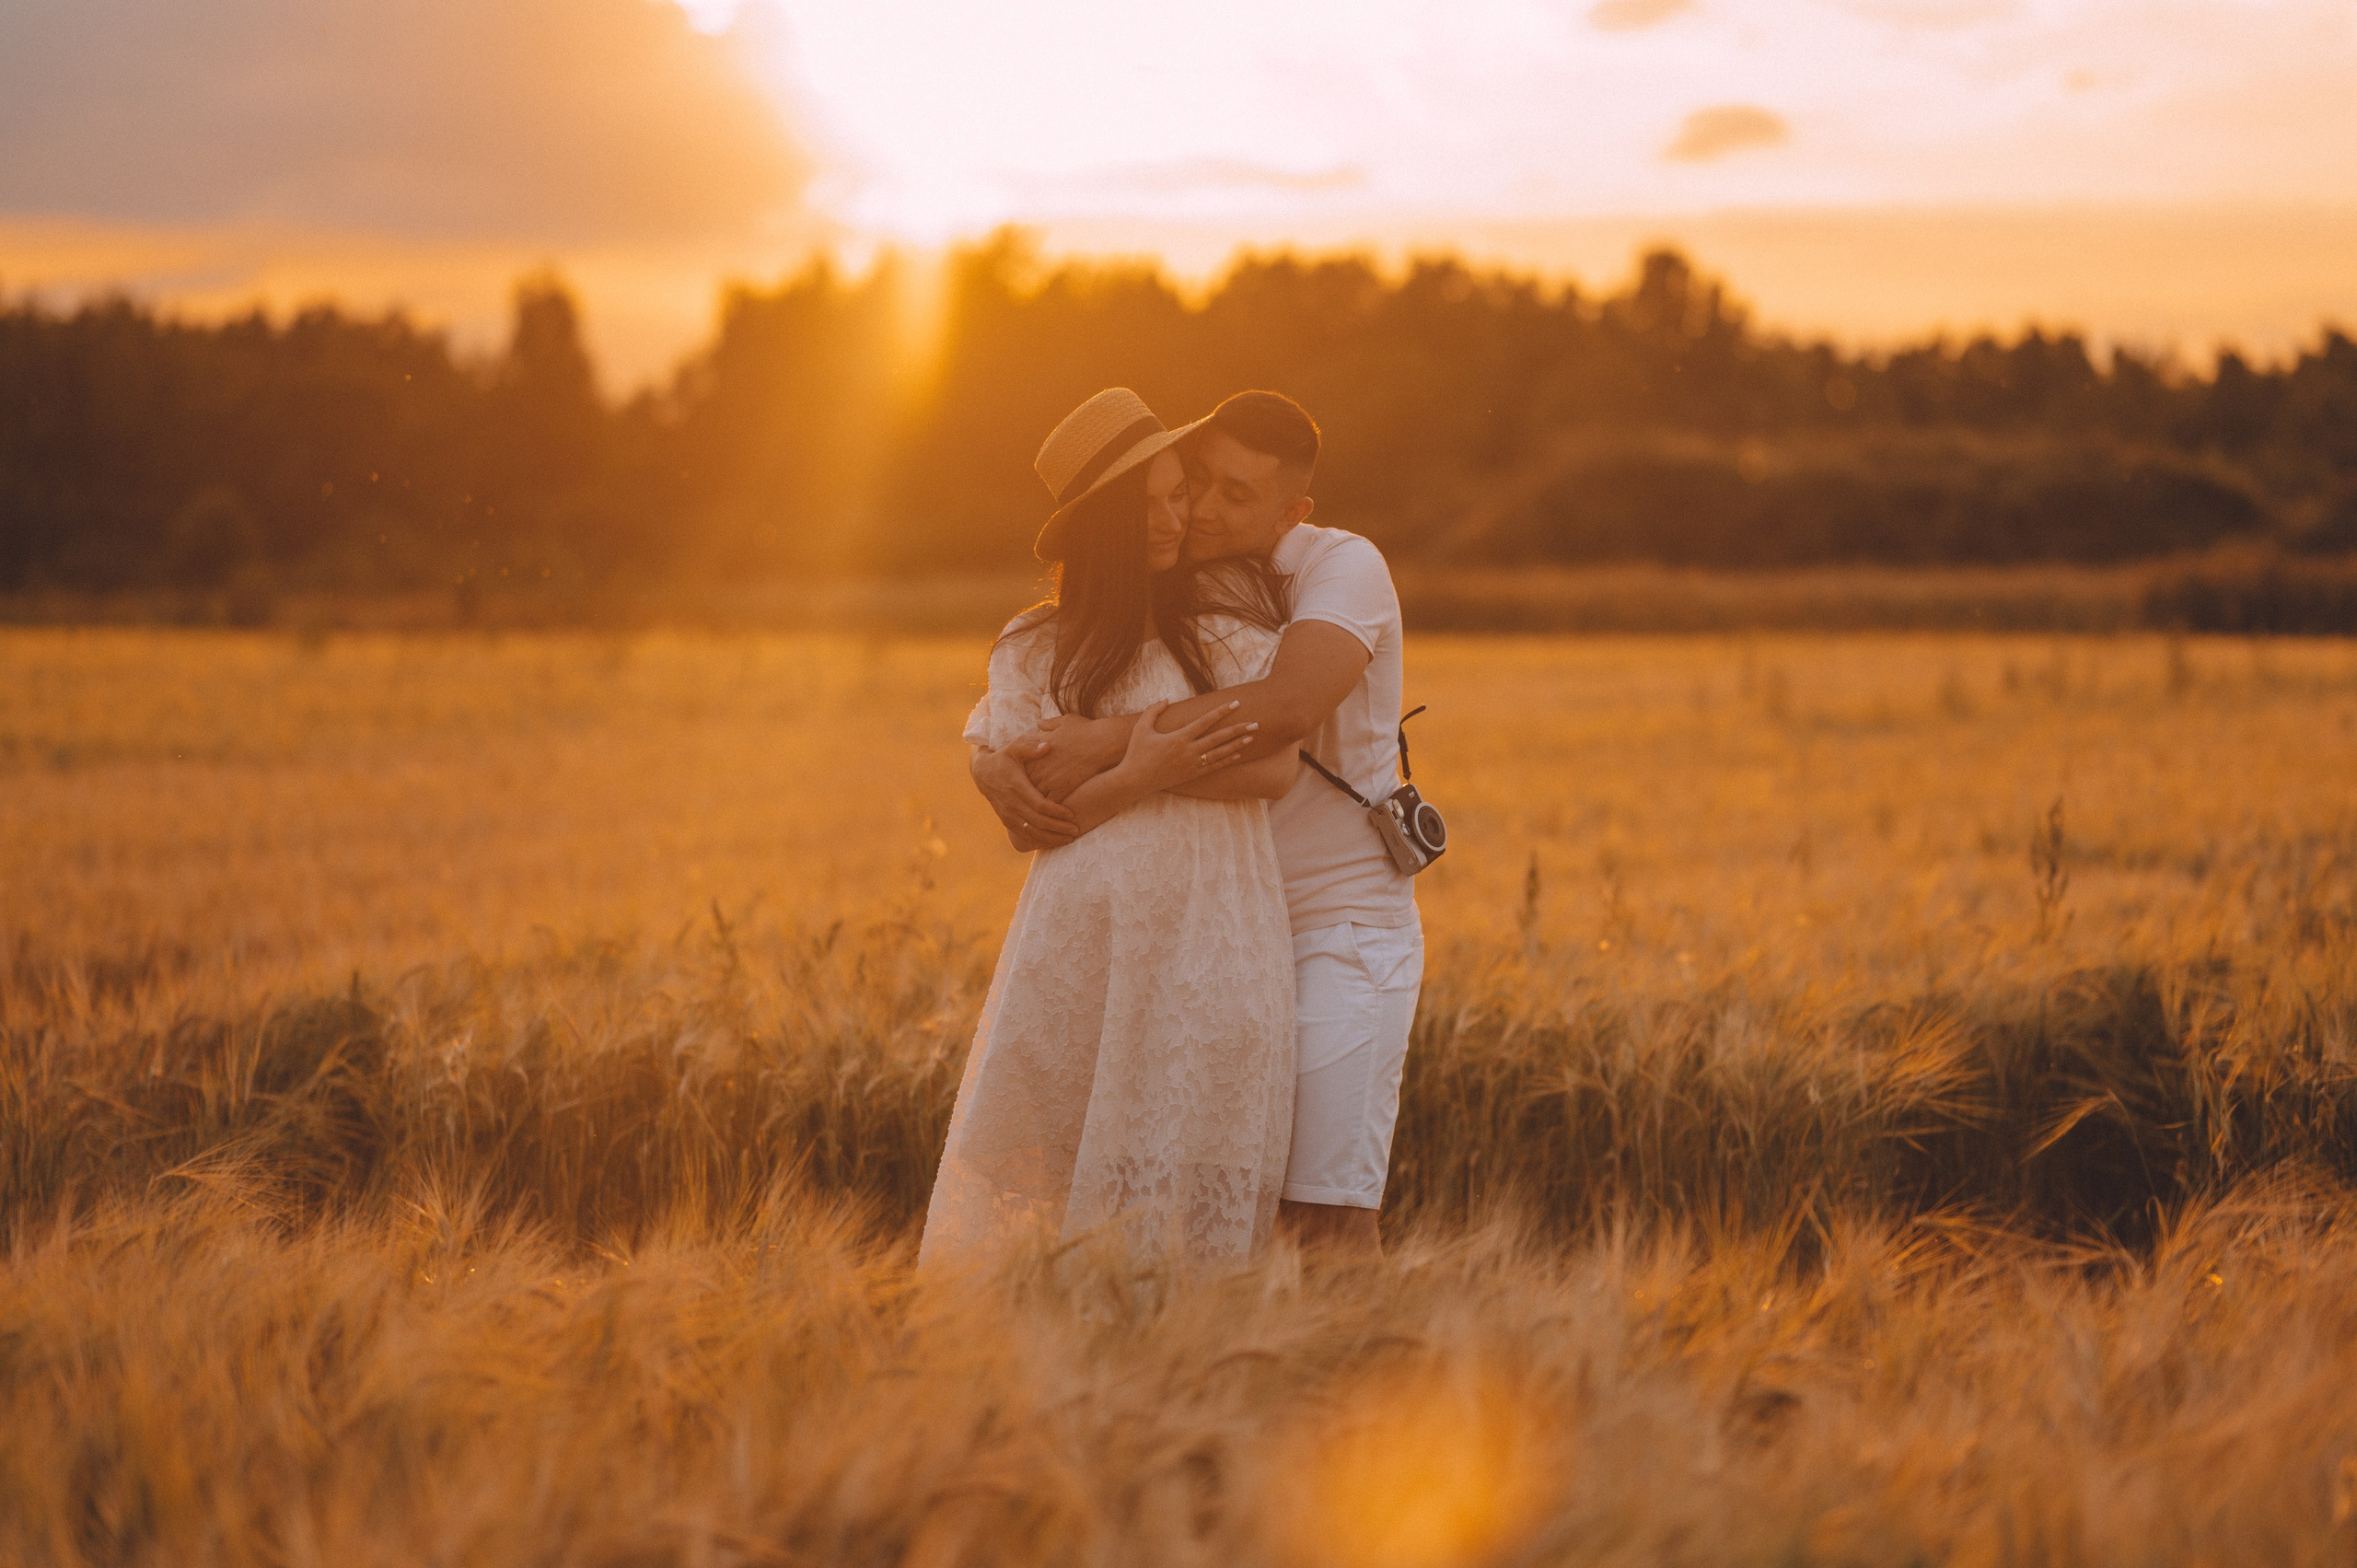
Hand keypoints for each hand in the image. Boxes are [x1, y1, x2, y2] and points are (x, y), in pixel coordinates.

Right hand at [971, 745, 1078, 845]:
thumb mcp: (1015, 747)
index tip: (1072, 814)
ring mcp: (1008, 815)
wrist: (983, 773)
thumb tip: (1047, 746)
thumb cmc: (1005, 758)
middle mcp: (1011, 804)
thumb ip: (1030, 746)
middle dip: (1058, 828)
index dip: (1056, 811)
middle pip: (1038, 822)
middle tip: (1076, 831)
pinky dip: (1040, 841)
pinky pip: (1024, 836)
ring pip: (1031, 833)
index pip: (1039, 804)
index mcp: (1016, 786)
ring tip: (1070, 839)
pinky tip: (1055, 841)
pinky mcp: (1007, 821)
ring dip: (1051, 838)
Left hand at [1021, 713, 1131, 800]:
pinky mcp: (1061, 789)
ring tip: (1043, 806)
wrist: (1102, 743)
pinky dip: (1051, 809)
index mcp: (1036, 751)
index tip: (1032, 776)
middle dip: (1028, 790)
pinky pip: (1049, 805)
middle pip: (1025, 784)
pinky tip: (1056, 810)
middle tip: (1033, 795)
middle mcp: (1039, 766)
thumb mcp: (1064, 721)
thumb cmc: (1085, 730)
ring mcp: (1049, 779)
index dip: (1025, 772)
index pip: (1021, 766)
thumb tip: (1039, 723)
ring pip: (1035, 797)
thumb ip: (1048, 724)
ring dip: (1038, 801)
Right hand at [1116, 700, 1258, 793]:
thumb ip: (1153, 710)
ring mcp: (1192, 765)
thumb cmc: (1136, 753)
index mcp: (1179, 738)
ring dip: (1237, 745)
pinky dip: (1227, 760)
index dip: (1221, 711)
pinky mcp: (1192, 775)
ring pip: (1220, 753)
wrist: (1134, 781)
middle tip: (1256, 723)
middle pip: (1219, 738)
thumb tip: (1167, 698)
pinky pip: (1214, 767)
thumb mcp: (1141, 728)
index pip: (1205, 721)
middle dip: (1238, 729)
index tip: (1235, 703)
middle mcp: (1189, 751)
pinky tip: (1239, 754)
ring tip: (1253, 737)